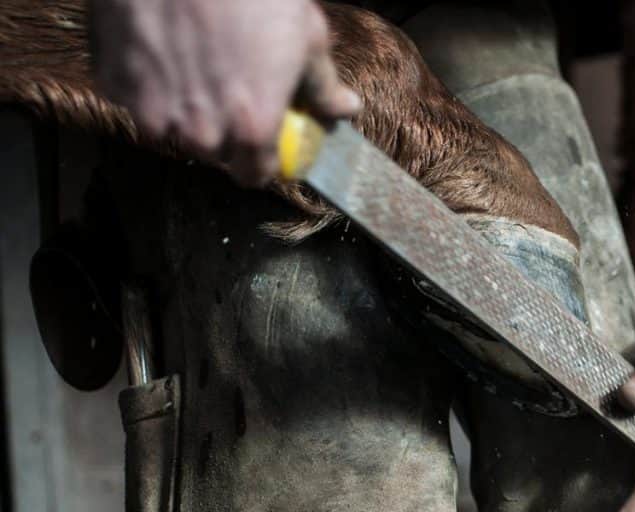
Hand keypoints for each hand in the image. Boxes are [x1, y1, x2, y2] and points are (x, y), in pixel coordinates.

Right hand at [89, 0, 361, 184]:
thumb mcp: (307, 37)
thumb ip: (323, 85)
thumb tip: (345, 109)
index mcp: (252, 130)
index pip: (253, 176)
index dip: (260, 161)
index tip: (262, 144)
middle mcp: (201, 132)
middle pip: (211, 154)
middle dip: (221, 133)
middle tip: (228, 94)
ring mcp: (152, 110)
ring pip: (167, 131)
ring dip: (180, 112)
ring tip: (194, 69)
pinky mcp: (115, 83)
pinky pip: (131, 99)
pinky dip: (145, 82)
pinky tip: (161, 50)